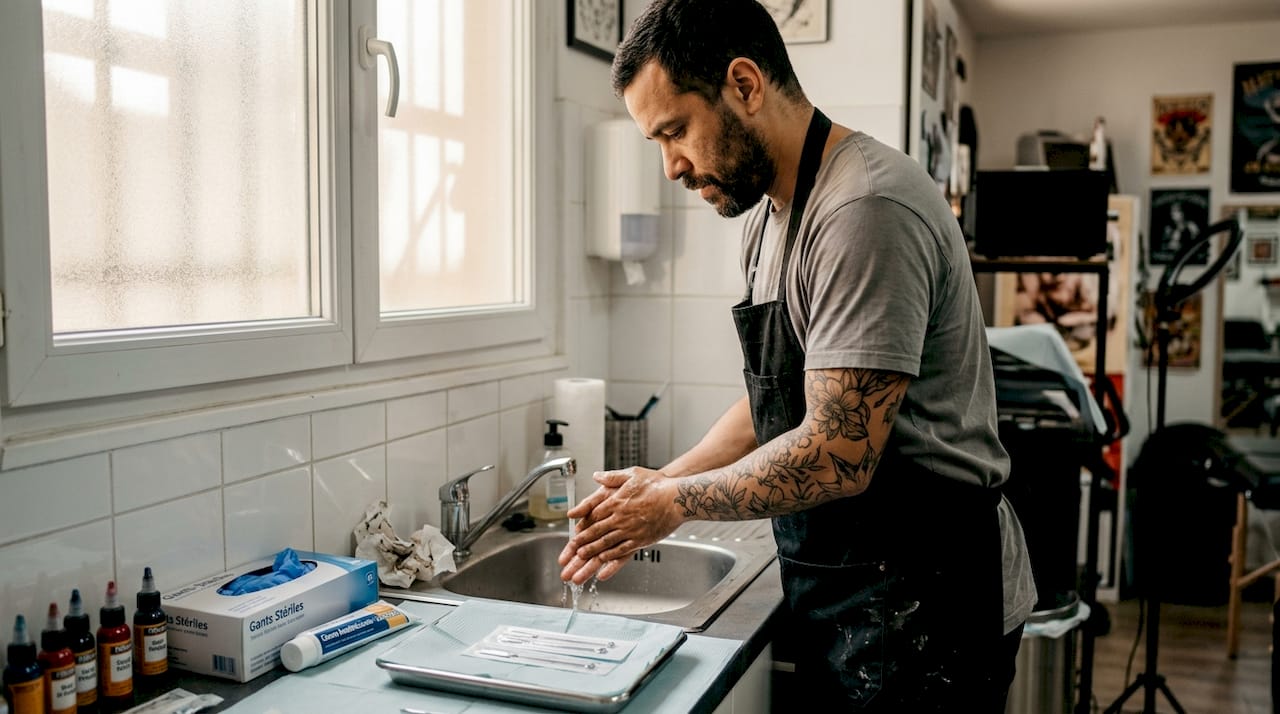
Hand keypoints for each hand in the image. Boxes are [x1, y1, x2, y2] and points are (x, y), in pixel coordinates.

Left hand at [557, 467, 683, 584]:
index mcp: (617, 501)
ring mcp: (630, 530)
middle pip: (596, 531)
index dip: (583, 524)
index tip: (574, 530)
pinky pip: (622, 550)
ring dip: (592, 551)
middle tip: (572, 550)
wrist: (678, 498)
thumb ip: (612, 477)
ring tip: (582, 558)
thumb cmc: (658, 485)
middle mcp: (621, 517)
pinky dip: (611, 556)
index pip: (594, 515)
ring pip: (606, 543)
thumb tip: (597, 476)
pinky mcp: (641, 540)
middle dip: (583, 541)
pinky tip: (603, 560)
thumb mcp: (633, 474)